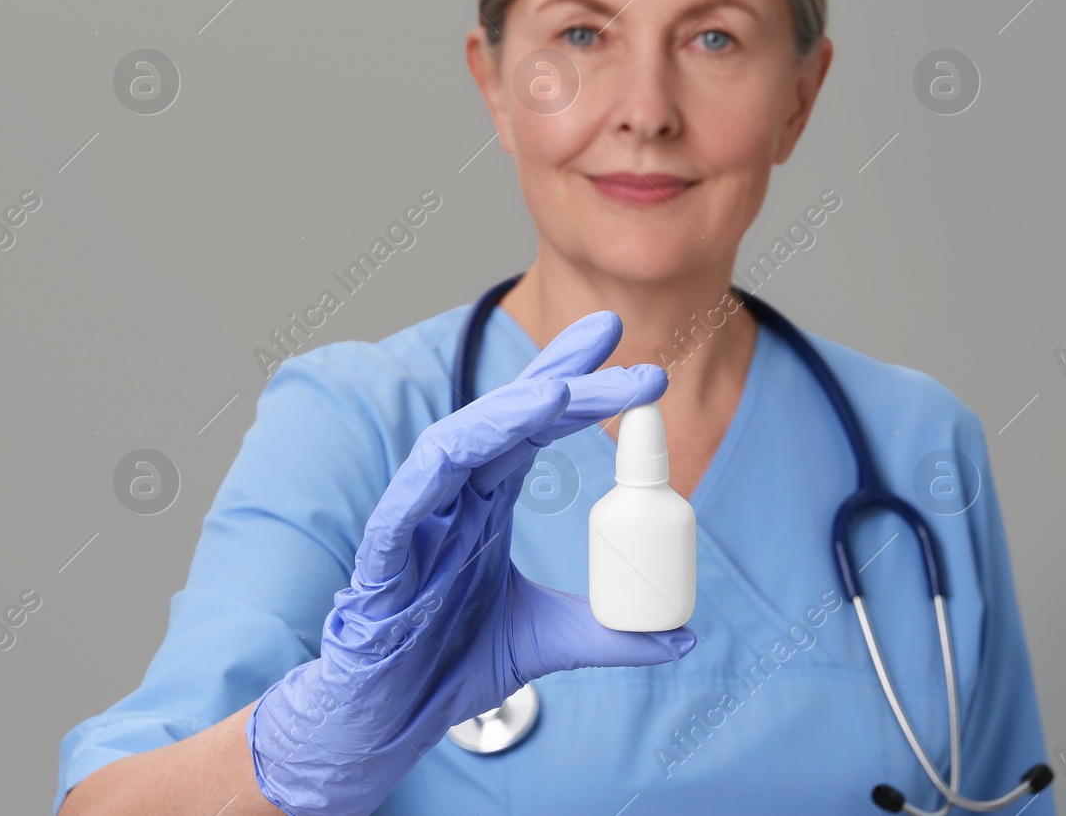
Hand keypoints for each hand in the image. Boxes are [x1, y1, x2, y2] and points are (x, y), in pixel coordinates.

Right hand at [247, 311, 689, 815]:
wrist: (386, 722)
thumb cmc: (449, 666)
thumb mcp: (548, 642)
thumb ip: (609, 634)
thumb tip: (683, 637)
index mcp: (487, 500)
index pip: (533, 424)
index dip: (572, 379)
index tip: (620, 344)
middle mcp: (454, 497)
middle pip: (508, 420)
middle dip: (564, 382)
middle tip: (629, 360)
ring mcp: (417, 521)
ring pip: (455, 446)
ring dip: (504, 414)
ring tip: (557, 393)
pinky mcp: (382, 559)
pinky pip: (403, 506)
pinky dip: (431, 473)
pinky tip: (463, 447)